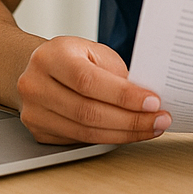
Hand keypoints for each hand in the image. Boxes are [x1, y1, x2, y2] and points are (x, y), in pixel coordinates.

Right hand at [16, 35, 171, 144]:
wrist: (35, 68)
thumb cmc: (70, 58)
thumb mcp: (93, 52)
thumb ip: (115, 73)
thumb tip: (145, 99)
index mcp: (51, 57)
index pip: (89, 81)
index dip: (124, 96)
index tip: (153, 102)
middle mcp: (36, 85)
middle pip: (88, 112)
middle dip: (130, 120)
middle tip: (159, 120)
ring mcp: (33, 112)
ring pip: (85, 132)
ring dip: (123, 134)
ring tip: (149, 129)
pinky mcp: (38, 131)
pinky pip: (79, 141)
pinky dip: (108, 138)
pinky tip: (127, 132)